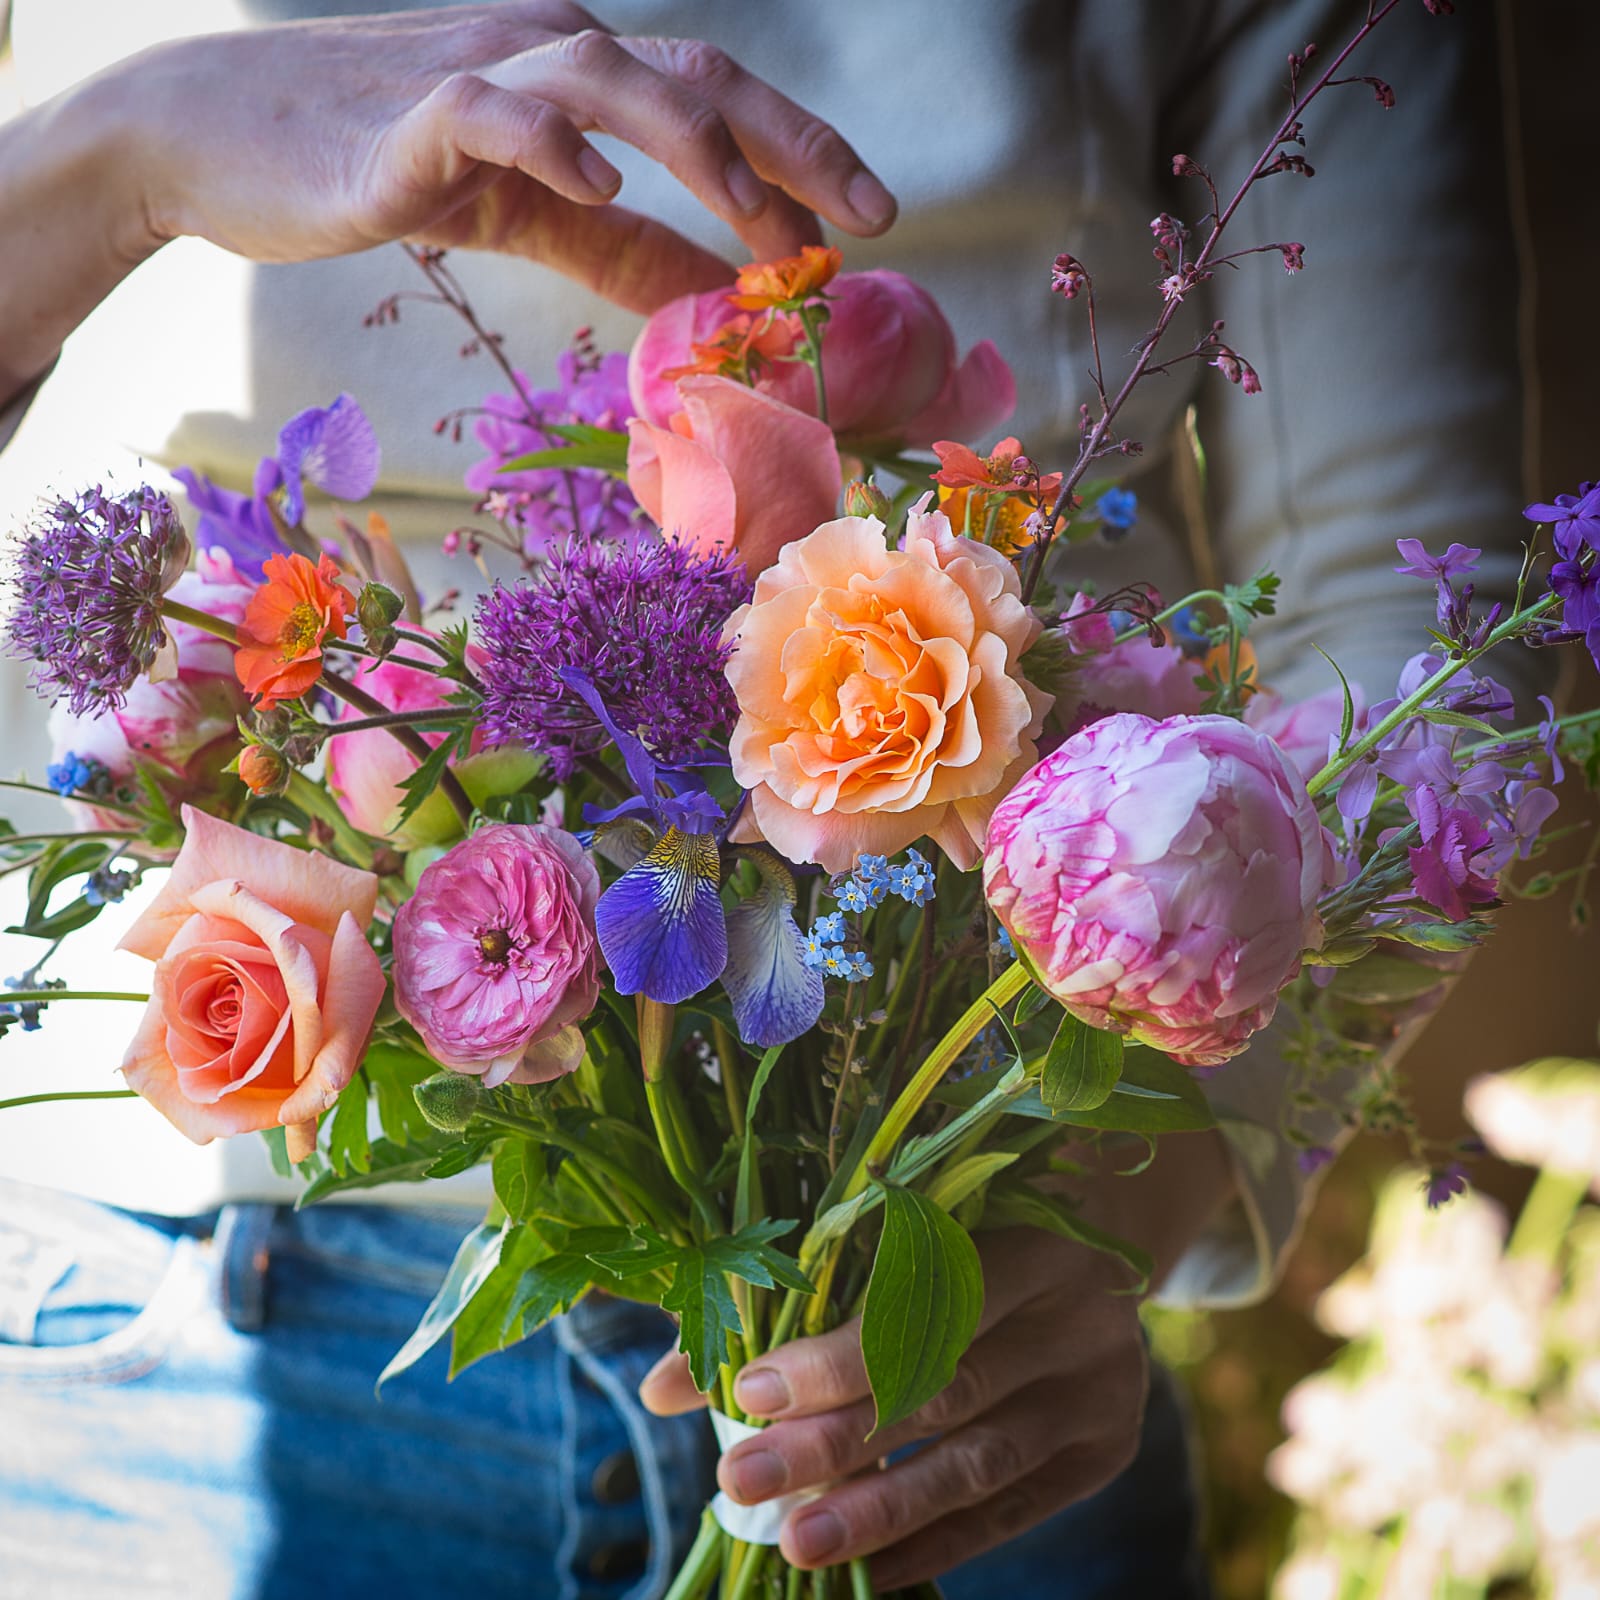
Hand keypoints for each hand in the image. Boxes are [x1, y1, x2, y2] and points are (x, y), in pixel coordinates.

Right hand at [112, 1, 894, 310]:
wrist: (216, 134)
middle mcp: (547, 52)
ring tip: (757, 216)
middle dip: (793, 145)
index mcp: (583, 79)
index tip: (865, 224)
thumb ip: (618, 253)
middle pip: (696, 77)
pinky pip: (491, 109)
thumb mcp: (526, 219)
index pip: (716, 105)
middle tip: (869, 218)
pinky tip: (596, 185)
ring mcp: (479, 73)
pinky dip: (549, 141)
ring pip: (610, 78)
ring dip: (695, 145)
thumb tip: (710, 302)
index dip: (799, 157)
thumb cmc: (381, 165)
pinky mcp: (407, 117)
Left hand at [640, 1229, 1148, 1587]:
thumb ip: (787, 1302)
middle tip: (746, 1480)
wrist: (1096, 1250)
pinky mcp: (1104, 1451)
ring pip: (977, 1460)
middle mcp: (1074, 1309)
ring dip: (880, 1509)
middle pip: (944, 1386)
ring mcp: (1100, 1386)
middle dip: (836, 1440)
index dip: (839, 1352)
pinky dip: (931, 1543)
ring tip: (797, 1542)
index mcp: (1024, 1232)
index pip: (923, 1302)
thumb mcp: (894, 1238)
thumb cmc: (963, 1234)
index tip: (751, 1390)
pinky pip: (1009, 1513)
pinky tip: (866, 1571)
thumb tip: (663, 1390)